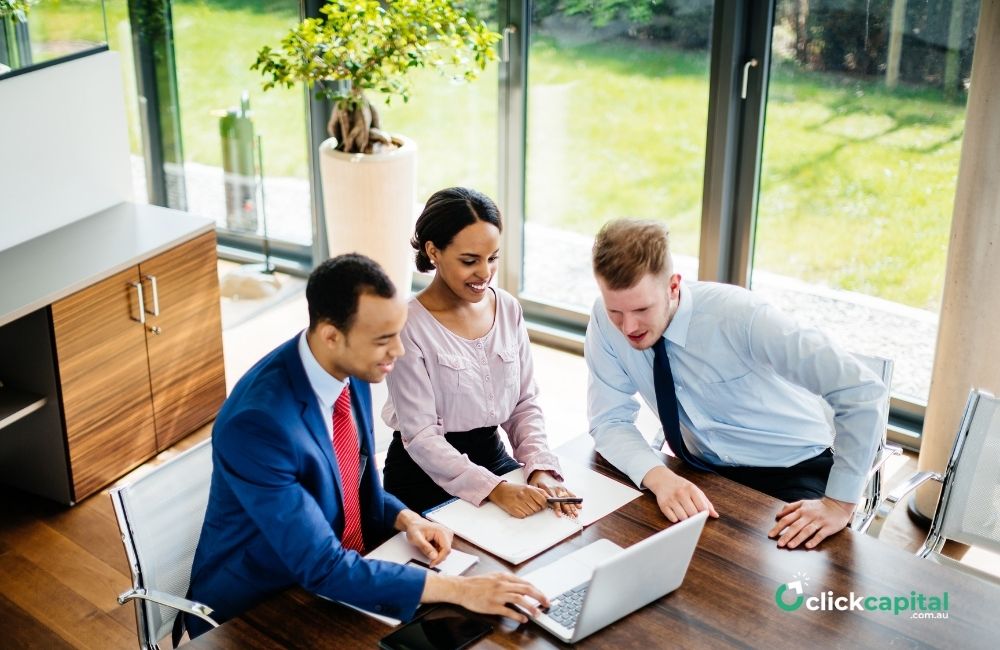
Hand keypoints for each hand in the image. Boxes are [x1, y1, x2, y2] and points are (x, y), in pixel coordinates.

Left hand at [397, 511, 452, 566]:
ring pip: (445, 551)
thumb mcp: (416, 539)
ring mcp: (446, 536)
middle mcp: (446, 533)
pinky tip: (429, 547)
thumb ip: (425, 548)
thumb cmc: (415, 529)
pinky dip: (436, 551)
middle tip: (427, 556)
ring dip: (436, 554)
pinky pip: (443, 549)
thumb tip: (434, 556)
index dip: (439, 559)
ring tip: (426, 547)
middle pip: (446, 551)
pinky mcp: (445, 539)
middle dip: (437, 557)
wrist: (414, 524)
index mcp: (441, 531)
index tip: (432, 563)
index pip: (446, 549)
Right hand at [422, 572, 549, 622]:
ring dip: (531, 607)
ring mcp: (498, 595)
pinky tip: (523, 619)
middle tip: (547, 603)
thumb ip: (508, 581)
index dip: (537, 590)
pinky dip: (518, 615)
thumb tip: (522, 588)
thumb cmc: (477, 584)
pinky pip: (508, 610)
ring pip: (519, 599)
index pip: (526, 583)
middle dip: (539, 596)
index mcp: (504, 577)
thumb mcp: (494, 577)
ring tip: (537, 613)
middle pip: (526, 589)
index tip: (544, 596)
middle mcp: (502, 584)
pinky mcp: (492, 605)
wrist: (462, 588)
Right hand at [488, 481, 547, 517]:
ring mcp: (518, 503)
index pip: (543, 500)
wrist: (499, 491)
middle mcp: (524, 496)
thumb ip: (540, 492)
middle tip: (530, 503)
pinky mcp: (513, 510)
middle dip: (536, 507)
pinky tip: (519, 508)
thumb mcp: (528, 487)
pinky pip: (524, 516)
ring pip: (531, 513)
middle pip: (537, 508)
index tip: (542, 504)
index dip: (544, 504)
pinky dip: (523, 513)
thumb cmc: (515, 489)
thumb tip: (550, 499)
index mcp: (528, 489)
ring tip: (523, 505)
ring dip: (529, 511)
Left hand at [528, 470, 579, 517]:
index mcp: (549, 489)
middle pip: (563, 501)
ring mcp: (561, 488)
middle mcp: (556, 489)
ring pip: (568, 498)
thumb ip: (538, 495)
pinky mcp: (564, 488)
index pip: (554, 500)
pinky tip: (579, 505)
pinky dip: (575, 500)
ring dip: (572, 506)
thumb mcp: (534, 487)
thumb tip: (542, 503)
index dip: (557, 508)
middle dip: (567, 509)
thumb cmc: (537, 482)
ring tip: (575, 514)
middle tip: (571, 516)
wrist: (542, 473)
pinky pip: (570, 494)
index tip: (559, 515)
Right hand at [643, 466, 718, 522]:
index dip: (703, 513)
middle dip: (694, 516)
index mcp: (691, 489)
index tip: (701, 513)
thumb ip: (706, 503)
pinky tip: (675, 512)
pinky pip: (673, 519)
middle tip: (691, 512)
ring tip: (683, 512)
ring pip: (683, 518)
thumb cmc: (682, 486)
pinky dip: (675, 519)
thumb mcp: (695, 490)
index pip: (702, 507)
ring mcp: (671, 499)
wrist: (663, 479)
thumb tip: (715, 515)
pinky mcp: (663, 505)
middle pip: (693, 514)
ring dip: (684, 518)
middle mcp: (681, 493)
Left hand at [768, 497, 853, 549]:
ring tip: (790, 546)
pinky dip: (814, 540)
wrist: (838, 505)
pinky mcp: (828, 527)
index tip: (771, 535)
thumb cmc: (818, 506)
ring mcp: (819, 522)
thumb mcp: (803, 503)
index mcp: (801, 510)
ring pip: (806, 531)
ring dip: (798, 539)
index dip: (778, 527)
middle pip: (795, 526)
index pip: (787, 519)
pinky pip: (820, 535)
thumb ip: (790, 508)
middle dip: (786, 535)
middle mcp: (808, 516)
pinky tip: (808, 546)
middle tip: (779, 544)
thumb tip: (778, 515)